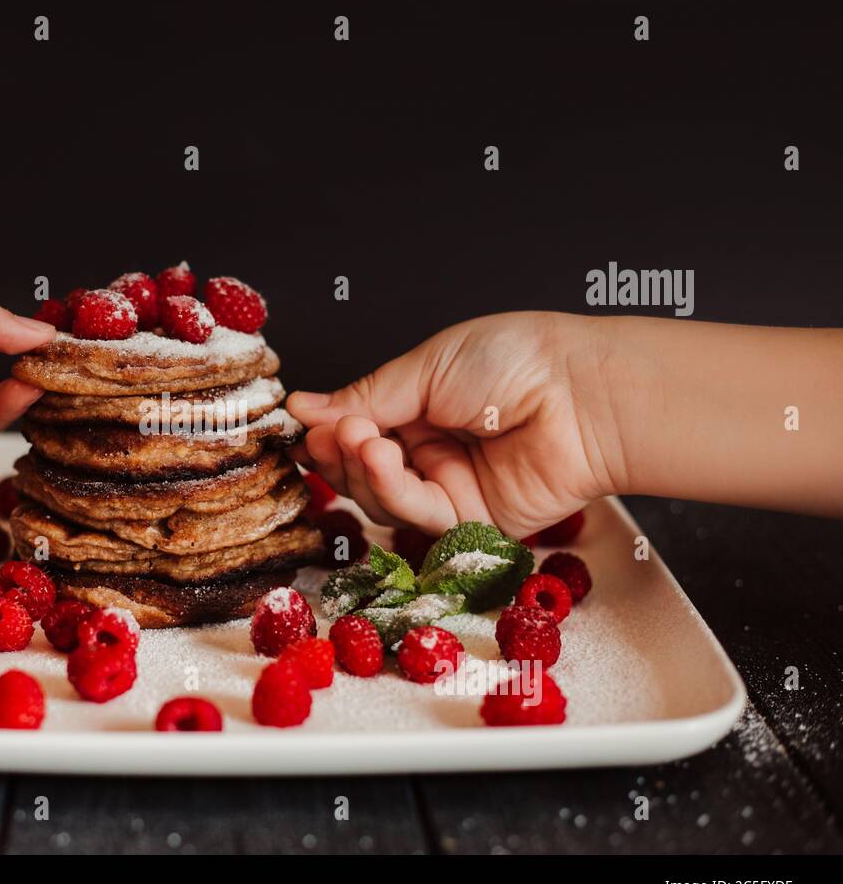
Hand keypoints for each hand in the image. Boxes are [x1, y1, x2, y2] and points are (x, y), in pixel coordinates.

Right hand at [287, 312, 621, 538]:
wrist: (582, 391)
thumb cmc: (517, 361)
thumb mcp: (426, 367)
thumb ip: (365, 397)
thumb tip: (303, 408)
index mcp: (420, 407)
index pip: (358, 430)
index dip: (328, 432)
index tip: (300, 423)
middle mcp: (432, 451)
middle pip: (360, 471)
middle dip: (338, 454)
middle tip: (330, 435)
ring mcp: (450, 488)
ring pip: (381, 498)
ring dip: (361, 470)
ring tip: (360, 439)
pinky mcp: (470, 522)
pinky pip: (416, 516)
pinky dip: (390, 488)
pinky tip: (381, 457)